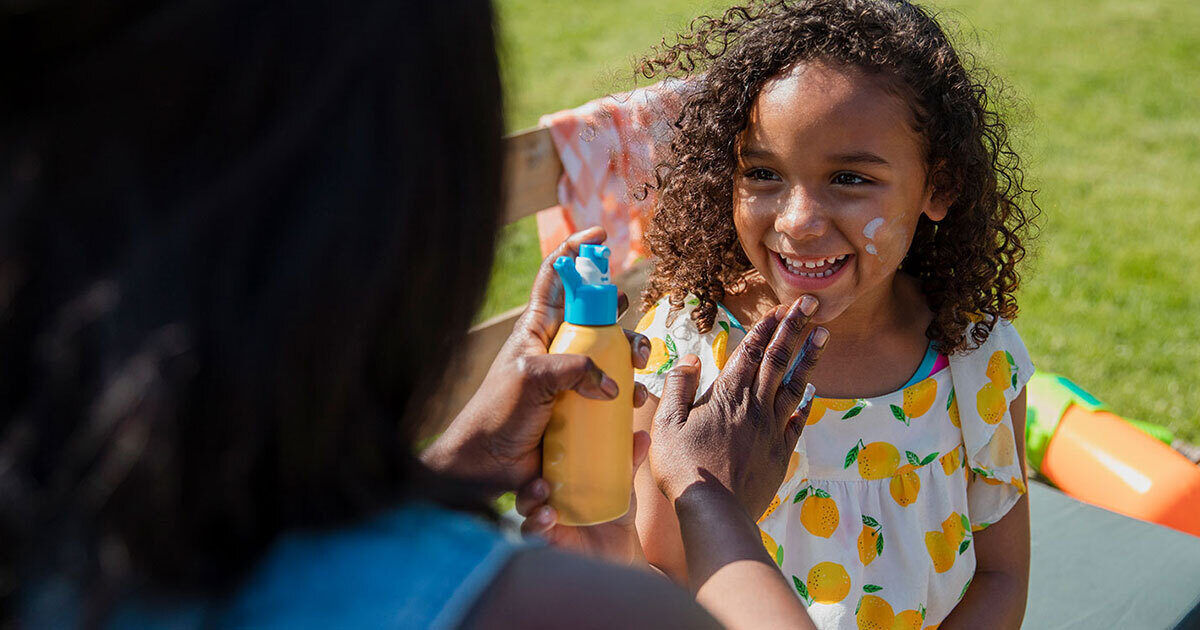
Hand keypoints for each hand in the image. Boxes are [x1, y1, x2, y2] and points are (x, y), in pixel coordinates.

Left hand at [422, 227, 650, 488]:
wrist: (488, 465)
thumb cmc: (498, 413)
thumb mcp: (531, 378)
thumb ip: (573, 370)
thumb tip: (611, 385)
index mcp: (537, 328)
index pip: (556, 278)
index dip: (577, 252)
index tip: (601, 235)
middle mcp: (556, 348)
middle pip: (596, 315)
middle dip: (620, 313)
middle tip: (631, 322)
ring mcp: (570, 379)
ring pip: (610, 354)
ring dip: (631, 357)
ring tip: (638, 372)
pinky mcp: (581, 408)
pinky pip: (612, 395)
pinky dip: (628, 396)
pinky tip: (635, 406)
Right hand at [515, 431, 650, 565]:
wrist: (621, 549)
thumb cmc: (613, 510)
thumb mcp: (621, 485)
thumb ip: (628, 462)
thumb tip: (643, 436)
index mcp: (558, 474)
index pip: (540, 456)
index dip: (534, 447)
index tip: (541, 438)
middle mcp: (545, 492)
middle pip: (526, 477)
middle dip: (530, 476)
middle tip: (543, 481)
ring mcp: (542, 514)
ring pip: (525, 504)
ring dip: (531, 500)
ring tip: (547, 506)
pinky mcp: (545, 538)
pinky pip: (531, 531)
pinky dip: (537, 525)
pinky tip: (548, 520)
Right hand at [650, 295, 826, 519]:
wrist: (714, 510)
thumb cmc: (684, 467)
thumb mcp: (667, 423)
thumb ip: (679, 387)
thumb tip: (692, 359)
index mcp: (728, 395)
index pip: (751, 351)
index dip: (767, 326)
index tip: (782, 306)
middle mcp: (755, 406)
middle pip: (779, 359)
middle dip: (795, 328)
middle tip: (811, 303)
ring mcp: (772, 429)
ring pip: (795, 385)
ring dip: (809, 357)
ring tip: (823, 335)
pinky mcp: (780, 452)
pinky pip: (798, 421)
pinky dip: (806, 403)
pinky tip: (813, 391)